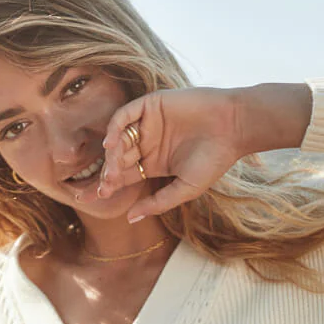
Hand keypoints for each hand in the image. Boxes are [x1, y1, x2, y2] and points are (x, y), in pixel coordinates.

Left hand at [98, 87, 241, 222]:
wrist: (233, 128)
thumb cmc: (214, 161)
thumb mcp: (184, 189)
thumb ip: (157, 203)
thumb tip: (130, 219)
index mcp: (153, 164)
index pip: (122, 176)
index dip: (106, 186)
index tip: (90, 198)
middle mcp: (147, 144)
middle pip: (117, 160)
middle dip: (107, 174)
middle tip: (103, 187)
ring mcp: (147, 124)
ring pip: (119, 139)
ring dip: (112, 156)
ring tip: (112, 171)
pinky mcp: (151, 104)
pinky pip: (125, 115)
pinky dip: (115, 127)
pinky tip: (111, 143)